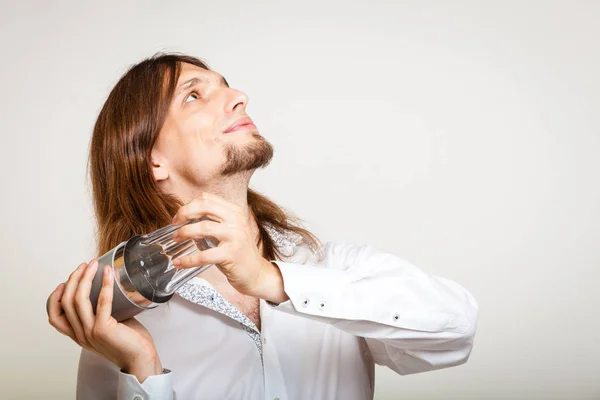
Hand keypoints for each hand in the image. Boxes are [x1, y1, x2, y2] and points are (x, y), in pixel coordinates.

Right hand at [47, 260, 162, 381]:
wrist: (140, 360)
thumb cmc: (129, 343)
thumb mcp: (108, 327)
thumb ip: (103, 313)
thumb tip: (109, 290)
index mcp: (79, 335)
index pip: (55, 317)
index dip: (55, 298)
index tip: (64, 282)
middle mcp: (81, 335)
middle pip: (66, 302)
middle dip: (73, 280)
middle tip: (84, 266)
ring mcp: (90, 332)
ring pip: (79, 300)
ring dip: (85, 278)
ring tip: (93, 265)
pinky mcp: (103, 329)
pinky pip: (102, 301)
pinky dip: (105, 284)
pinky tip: (108, 273)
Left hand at [171, 192, 288, 302]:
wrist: (256, 273)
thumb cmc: (238, 253)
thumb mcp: (229, 231)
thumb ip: (212, 222)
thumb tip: (186, 219)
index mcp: (235, 212)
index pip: (208, 199)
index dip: (189, 205)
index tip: (180, 216)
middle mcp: (237, 221)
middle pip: (205, 206)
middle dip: (184, 213)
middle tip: (175, 224)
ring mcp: (235, 237)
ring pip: (203, 227)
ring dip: (184, 232)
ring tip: (176, 239)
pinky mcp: (231, 254)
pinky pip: (204, 255)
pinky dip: (188, 259)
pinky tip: (180, 262)